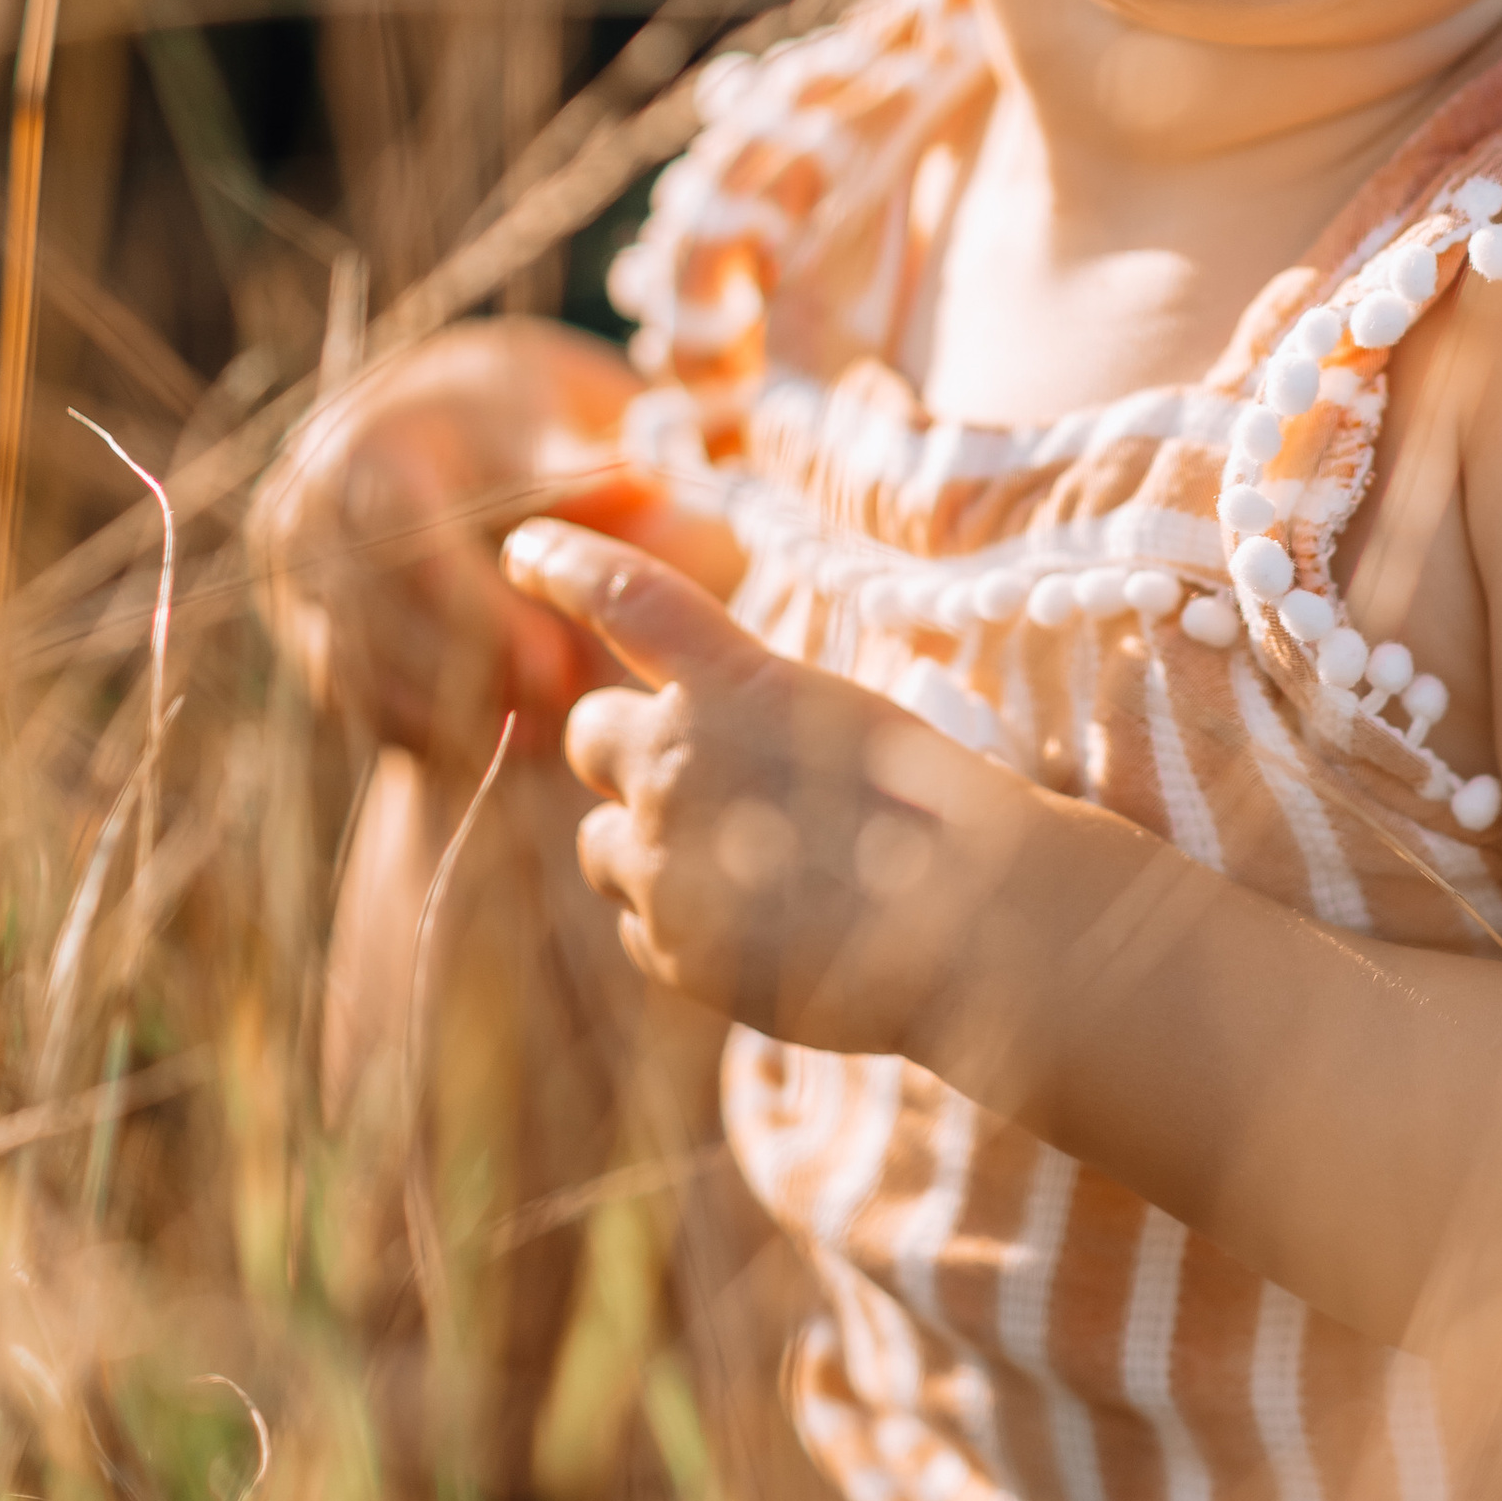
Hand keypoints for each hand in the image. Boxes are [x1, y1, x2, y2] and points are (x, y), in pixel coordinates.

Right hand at [253, 320, 732, 765]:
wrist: (454, 426)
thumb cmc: (527, 419)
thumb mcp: (560, 421)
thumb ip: (592, 466)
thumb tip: (644, 485)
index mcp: (368, 444)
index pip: (409, 543)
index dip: (480, 613)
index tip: (555, 666)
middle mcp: (307, 511)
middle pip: (373, 619)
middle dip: (465, 679)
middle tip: (553, 719)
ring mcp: (292, 575)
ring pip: (353, 670)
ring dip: (442, 716)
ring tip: (536, 739)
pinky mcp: (303, 627)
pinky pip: (348, 697)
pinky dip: (417, 730)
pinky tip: (492, 749)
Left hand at [502, 522, 1011, 1048]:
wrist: (976, 931)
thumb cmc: (946, 812)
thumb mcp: (851, 722)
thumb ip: (758, 722)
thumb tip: (717, 751)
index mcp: (735, 683)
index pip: (624, 598)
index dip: (566, 568)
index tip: (525, 550)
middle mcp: (678, 761)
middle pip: (590, 732)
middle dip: (627, 749)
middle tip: (697, 778)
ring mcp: (664, 861)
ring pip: (600, 839)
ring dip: (645, 843)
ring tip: (740, 867)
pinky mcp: (671, 950)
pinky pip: (636, 924)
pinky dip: (677, 923)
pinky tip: (756, 929)